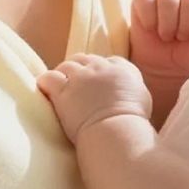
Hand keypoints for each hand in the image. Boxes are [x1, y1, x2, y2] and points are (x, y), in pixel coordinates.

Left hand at [37, 53, 152, 144]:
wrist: (116, 129)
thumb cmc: (132, 121)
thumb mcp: (143, 97)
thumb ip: (133, 86)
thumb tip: (127, 90)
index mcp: (122, 68)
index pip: (109, 60)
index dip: (101, 70)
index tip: (99, 80)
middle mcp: (100, 68)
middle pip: (86, 59)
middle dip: (80, 68)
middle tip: (76, 82)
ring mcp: (80, 77)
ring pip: (67, 65)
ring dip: (63, 74)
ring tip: (61, 86)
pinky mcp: (63, 90)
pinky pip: (48, 78)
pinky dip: (46, 82)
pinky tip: (45, 88)